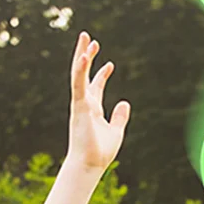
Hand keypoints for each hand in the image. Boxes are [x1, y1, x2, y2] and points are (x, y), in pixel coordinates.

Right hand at [66, 31, 130, 175]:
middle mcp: (85, 103)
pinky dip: (81, 70)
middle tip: (90, 39)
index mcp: (93, 109)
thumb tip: (125, 103)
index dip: (102, 74)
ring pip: (78, 74)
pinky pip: (78, 84)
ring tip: (86, 38)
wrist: (90, 165)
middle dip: (86, 56)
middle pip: (84, 74)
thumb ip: (120, 117)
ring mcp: (80, 103)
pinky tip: (84, 55)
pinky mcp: (79, 106)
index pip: (96, 86)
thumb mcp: (116, 132)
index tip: (109, 63)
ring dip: (82, 56)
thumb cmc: (100, 153)